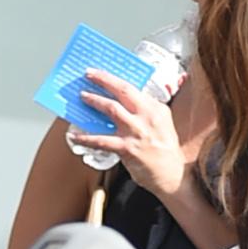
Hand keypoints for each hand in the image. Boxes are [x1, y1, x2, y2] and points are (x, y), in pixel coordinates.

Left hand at [73, 69, 183, 199]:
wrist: (172, 175)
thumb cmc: (165, 151)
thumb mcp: (162, 123)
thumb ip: (145, 111)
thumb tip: (122, 103)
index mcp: (155, 108)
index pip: (133, 87)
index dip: (114, 79)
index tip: (101, 73)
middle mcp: (147, 115)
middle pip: (122, 90)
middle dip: (104, 80)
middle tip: (89, 74)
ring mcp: (136, 131)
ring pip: (111, 109)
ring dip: (94, 101)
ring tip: (82, 97)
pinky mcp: (127, 148)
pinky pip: (102, 140)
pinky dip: (86, 138)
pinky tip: (75, 136)